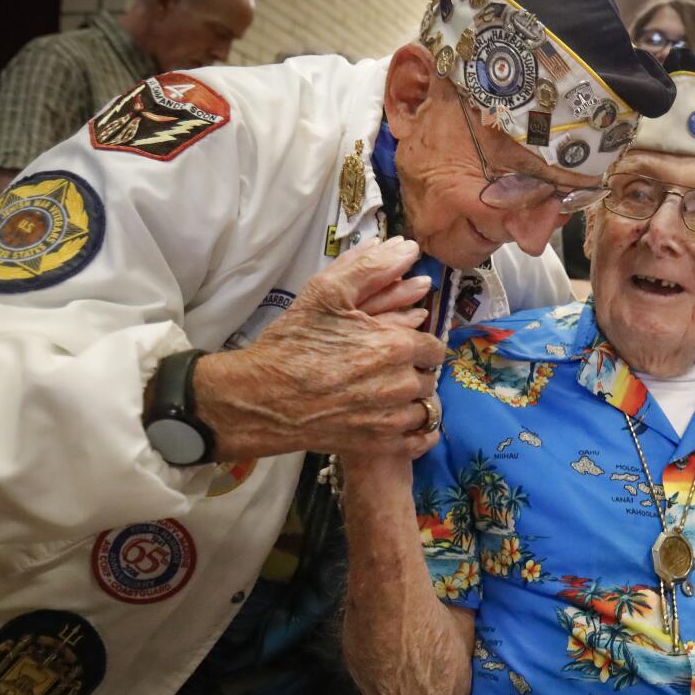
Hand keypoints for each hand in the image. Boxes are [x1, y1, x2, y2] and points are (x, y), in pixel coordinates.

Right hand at [193, 236, 446, 459]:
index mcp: (395, 345)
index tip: (397, 346)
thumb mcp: (326, 293)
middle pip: (429, 377)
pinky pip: (420, 440)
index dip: (415, 344)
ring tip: (388, 395)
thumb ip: (371, 269)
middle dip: (413, 371)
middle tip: (387, 369)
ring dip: (414, 401)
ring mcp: (392, 419)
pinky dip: (417, 432)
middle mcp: (401, 384)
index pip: (433, 346)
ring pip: (426, 408)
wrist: (261, 398)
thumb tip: (407, 248)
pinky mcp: (380, 446)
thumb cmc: (292, 344)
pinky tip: (401, 421)